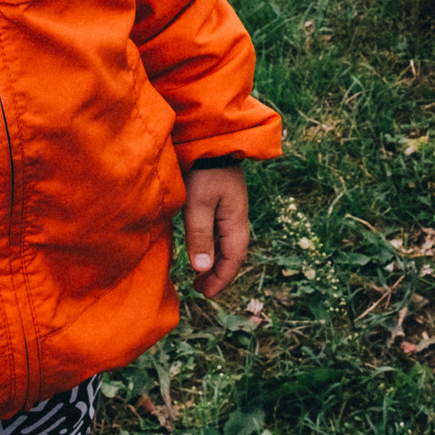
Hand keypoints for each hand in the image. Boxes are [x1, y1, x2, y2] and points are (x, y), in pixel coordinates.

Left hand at [182, 162, 250, 297]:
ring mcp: (231, 208)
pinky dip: (213, 246)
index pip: (233, 258)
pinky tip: (202, 247)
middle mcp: (237, 217)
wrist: (209, 140)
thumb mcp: (197, 205)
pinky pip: (221, 231)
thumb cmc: (202, 172)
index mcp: (235, 221)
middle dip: (219, 274)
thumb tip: (202, 270)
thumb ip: (199, 236)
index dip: (220, 279)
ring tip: (200, 274)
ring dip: (216, 261)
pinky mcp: (223, 200)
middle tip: (200, 289)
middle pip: (233, 253)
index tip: (205, 294)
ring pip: (227, 243)